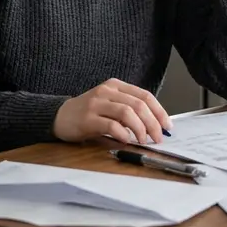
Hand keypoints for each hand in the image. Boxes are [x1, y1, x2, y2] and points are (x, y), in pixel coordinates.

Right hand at [53, 78, 172, 143]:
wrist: (59, 116)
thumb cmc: (88, 113)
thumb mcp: (110, 105)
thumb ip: (129, 111)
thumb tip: (156, 126)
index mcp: (115, 86)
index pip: (144, 95)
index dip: (159, 112)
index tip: (167, 126)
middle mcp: (106, 91)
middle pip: (138, 105)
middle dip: (153, 123)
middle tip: (158, 137)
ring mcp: (96, 103)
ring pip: (127, 112)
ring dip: (140, 129)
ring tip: (143, 140)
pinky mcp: (87, 118)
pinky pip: (110, 125)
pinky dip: (122, 133)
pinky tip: (125, 140)